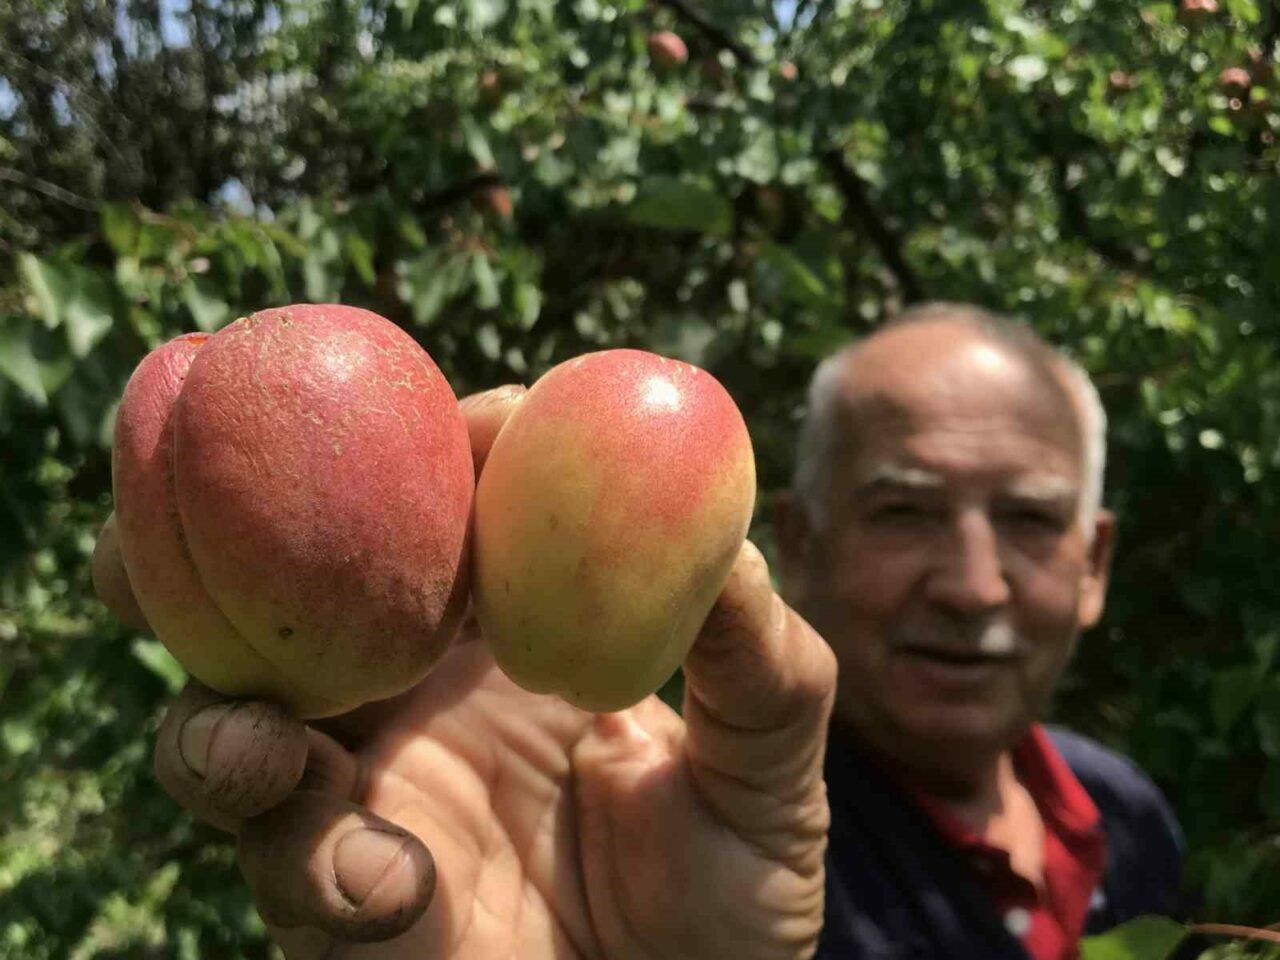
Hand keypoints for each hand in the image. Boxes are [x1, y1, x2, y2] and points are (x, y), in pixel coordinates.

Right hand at [97, 385, 837, 959]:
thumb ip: (761, 669)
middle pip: (304, 583)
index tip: (467, 433)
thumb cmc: (730, 899)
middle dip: (234, 530)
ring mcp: (364, 782)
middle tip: (194, 485)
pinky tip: (390, 890)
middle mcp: (418, 685)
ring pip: (235, 712)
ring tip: (249, 742)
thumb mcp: (768, 779)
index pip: (453, 507)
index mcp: (512, 627)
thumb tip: (734, 554)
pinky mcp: (332, 890)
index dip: (446, 450)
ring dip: (215, 715)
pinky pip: (281, 857)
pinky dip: (305, 859)